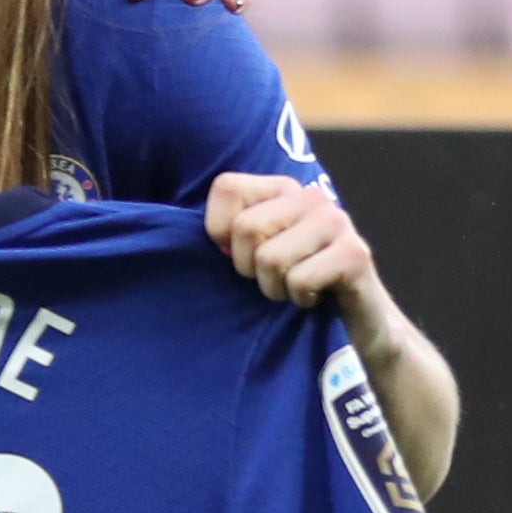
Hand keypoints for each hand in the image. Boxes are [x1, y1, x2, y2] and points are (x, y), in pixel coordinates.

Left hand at [206, 170, 379, 308]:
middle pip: (245, 228)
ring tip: (293, 289)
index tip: (236, 256)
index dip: (218, 231)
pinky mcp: (355, 254)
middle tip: (270, 279)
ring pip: (270, 257)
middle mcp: (311, 197)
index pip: (226, 187)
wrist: (353, 325)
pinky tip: (313, 298)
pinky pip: (299, 279)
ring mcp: (338, 222)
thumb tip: (156, 225)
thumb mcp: (248, 253)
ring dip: (274, 288)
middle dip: (248, 268)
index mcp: (280, 189)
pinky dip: (298, 299)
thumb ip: (219, 232)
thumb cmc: (287, 286)